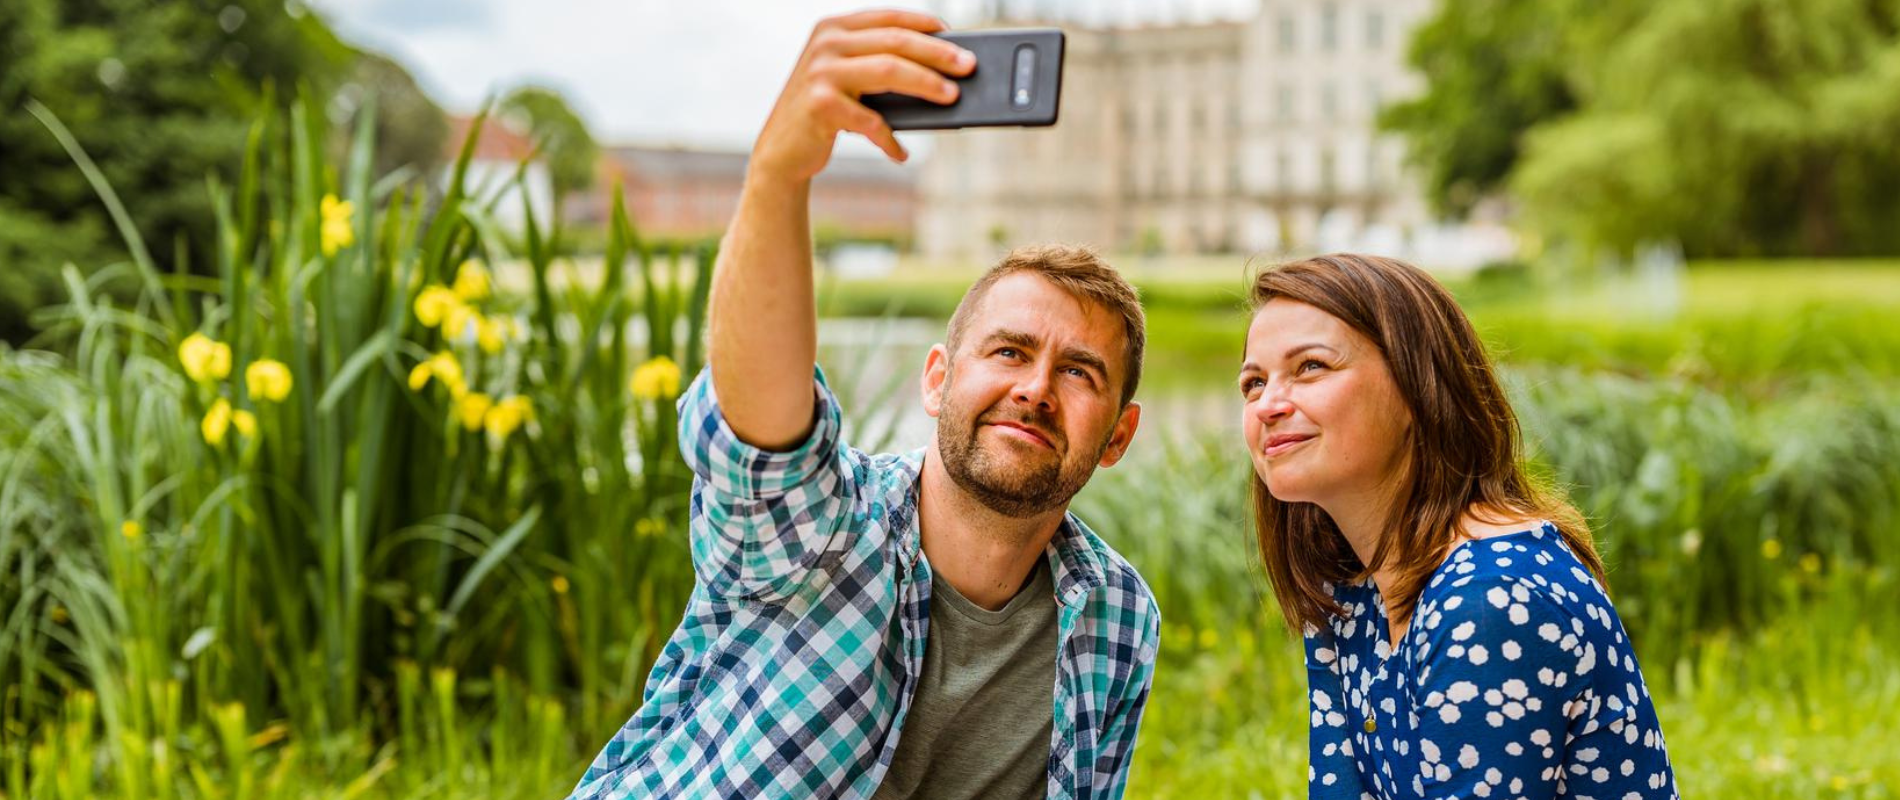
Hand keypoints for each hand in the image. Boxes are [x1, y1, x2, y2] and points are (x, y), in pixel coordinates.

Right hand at [750, 10, 974, 181]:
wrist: (779, 149)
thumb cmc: (824, 112)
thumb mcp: (846, 78)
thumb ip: (877, 62)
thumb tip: (939, 68)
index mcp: (832, 28)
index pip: (889, 18)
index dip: (925, 24)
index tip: (955, 36)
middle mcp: (825, 43)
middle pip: (896, 42)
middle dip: (938, 54)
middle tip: (969, 66)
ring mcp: (820, 72)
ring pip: (889, 71)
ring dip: (926, 84)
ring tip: (952, 97)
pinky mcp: (820, 104)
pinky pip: (870, 119)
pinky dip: (890, 139)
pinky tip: (901, 152)